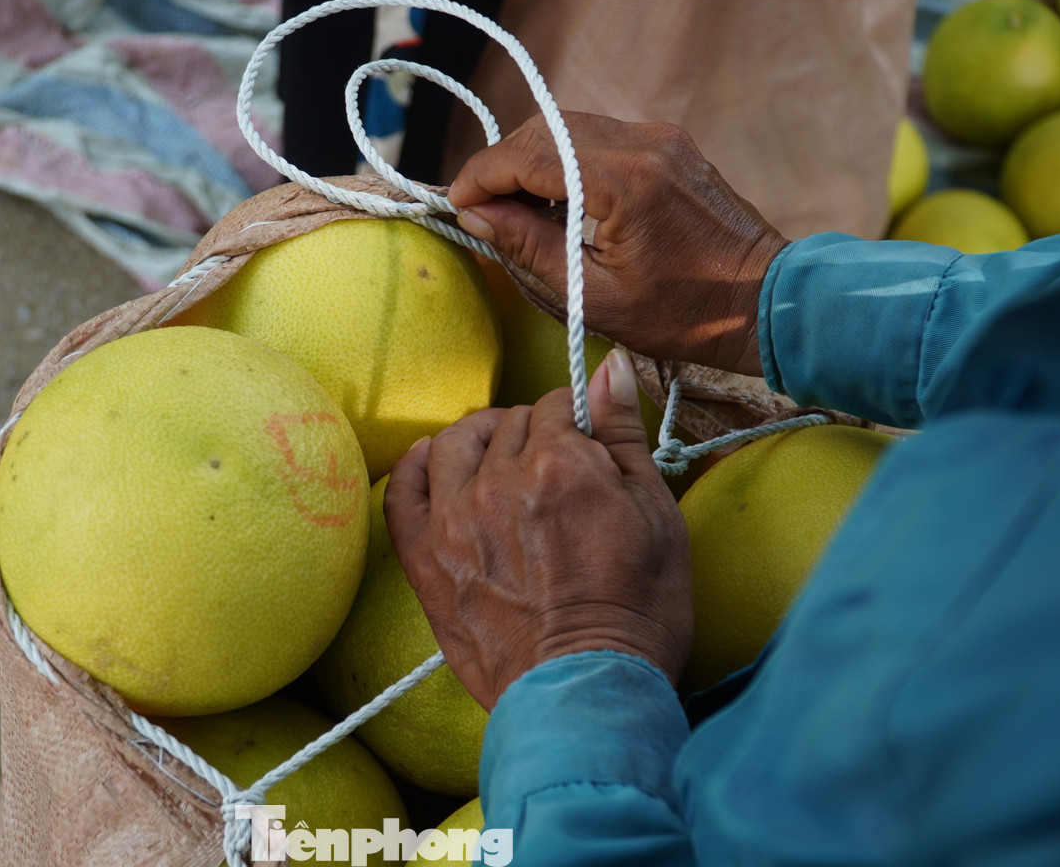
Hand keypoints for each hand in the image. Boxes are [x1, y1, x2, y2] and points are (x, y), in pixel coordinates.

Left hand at [384, 349, 692, 708]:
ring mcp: (454, 520)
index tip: (588, 439)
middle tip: (554, 459)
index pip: (558, 406)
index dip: (578, 418)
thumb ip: (625, 436)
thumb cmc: (638, 611)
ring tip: (499, 454)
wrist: (584, 692)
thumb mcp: (658, 515)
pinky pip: (401, 493)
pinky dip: (413, 468)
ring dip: (478, 437)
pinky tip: (429, 463)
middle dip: (534, 430)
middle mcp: (498, 481)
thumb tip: (610, 367)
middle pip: (508, 423)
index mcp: (559, 463)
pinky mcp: (426, 561)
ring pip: (453, 444)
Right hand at [449, 112, 788, 376]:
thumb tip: (475, 215)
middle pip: (545, 127)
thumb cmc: (684, 314)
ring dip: (531, 160)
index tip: (456, 204)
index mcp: (624, 180)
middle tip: (480, 208)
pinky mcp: (669, 144)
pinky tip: (557, 203)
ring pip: (569, 126)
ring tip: (514, 210)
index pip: (528, 154)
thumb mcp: (592, 294)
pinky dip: (564, 161)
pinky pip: (598, 137)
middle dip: (501, 163)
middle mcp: (643, 142)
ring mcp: (660, 137)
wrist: (766, 301)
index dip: (481, 176)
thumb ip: (527, 246)